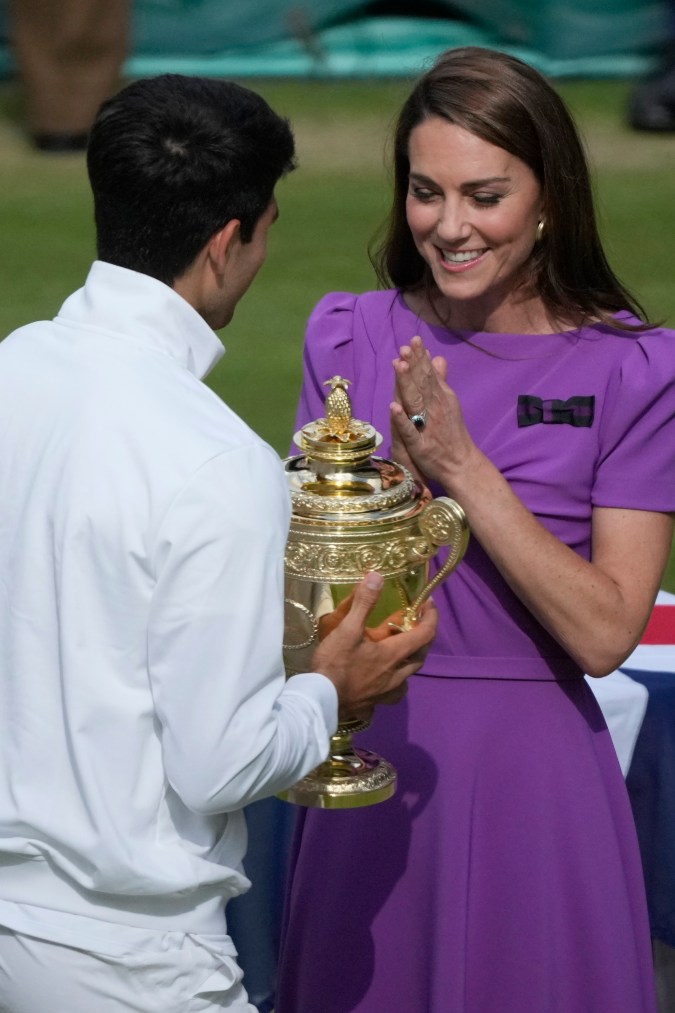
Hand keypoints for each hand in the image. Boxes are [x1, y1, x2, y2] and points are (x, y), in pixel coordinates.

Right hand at [311, 572, 437, 719]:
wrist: (321, 700)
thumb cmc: (336, 663)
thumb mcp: (348, 628)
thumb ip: (364, 603)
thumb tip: (378, 576)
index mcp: (394, 654)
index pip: (425, 634)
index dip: (431, 617)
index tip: (429, 603)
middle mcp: (397, 674)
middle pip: (421, 654)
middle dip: (423, 637)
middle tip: (415, 623)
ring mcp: (387, 691)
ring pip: (409, 674)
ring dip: (411, 660)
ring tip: (402, 650)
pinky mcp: (376, 701)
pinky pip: (395, 690)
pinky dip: (396, 680)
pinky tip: (385, 677)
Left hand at [390, 335, 476, 492]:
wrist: (461, 463)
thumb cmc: (451, 432)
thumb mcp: (448, 403)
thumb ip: (440, 380)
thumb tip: (437, 357)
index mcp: (440, 398)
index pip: (428, 375)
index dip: (420, 358)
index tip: (413, 340)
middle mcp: (434, 409)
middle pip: (422, 384)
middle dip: (413, 365)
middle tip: (405, 347)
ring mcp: (427, 426)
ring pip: (415, 402)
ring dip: (406, 384)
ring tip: (399, 366)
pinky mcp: (420, 445)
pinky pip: (409, 431)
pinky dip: (402, 419)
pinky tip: (394, 408)